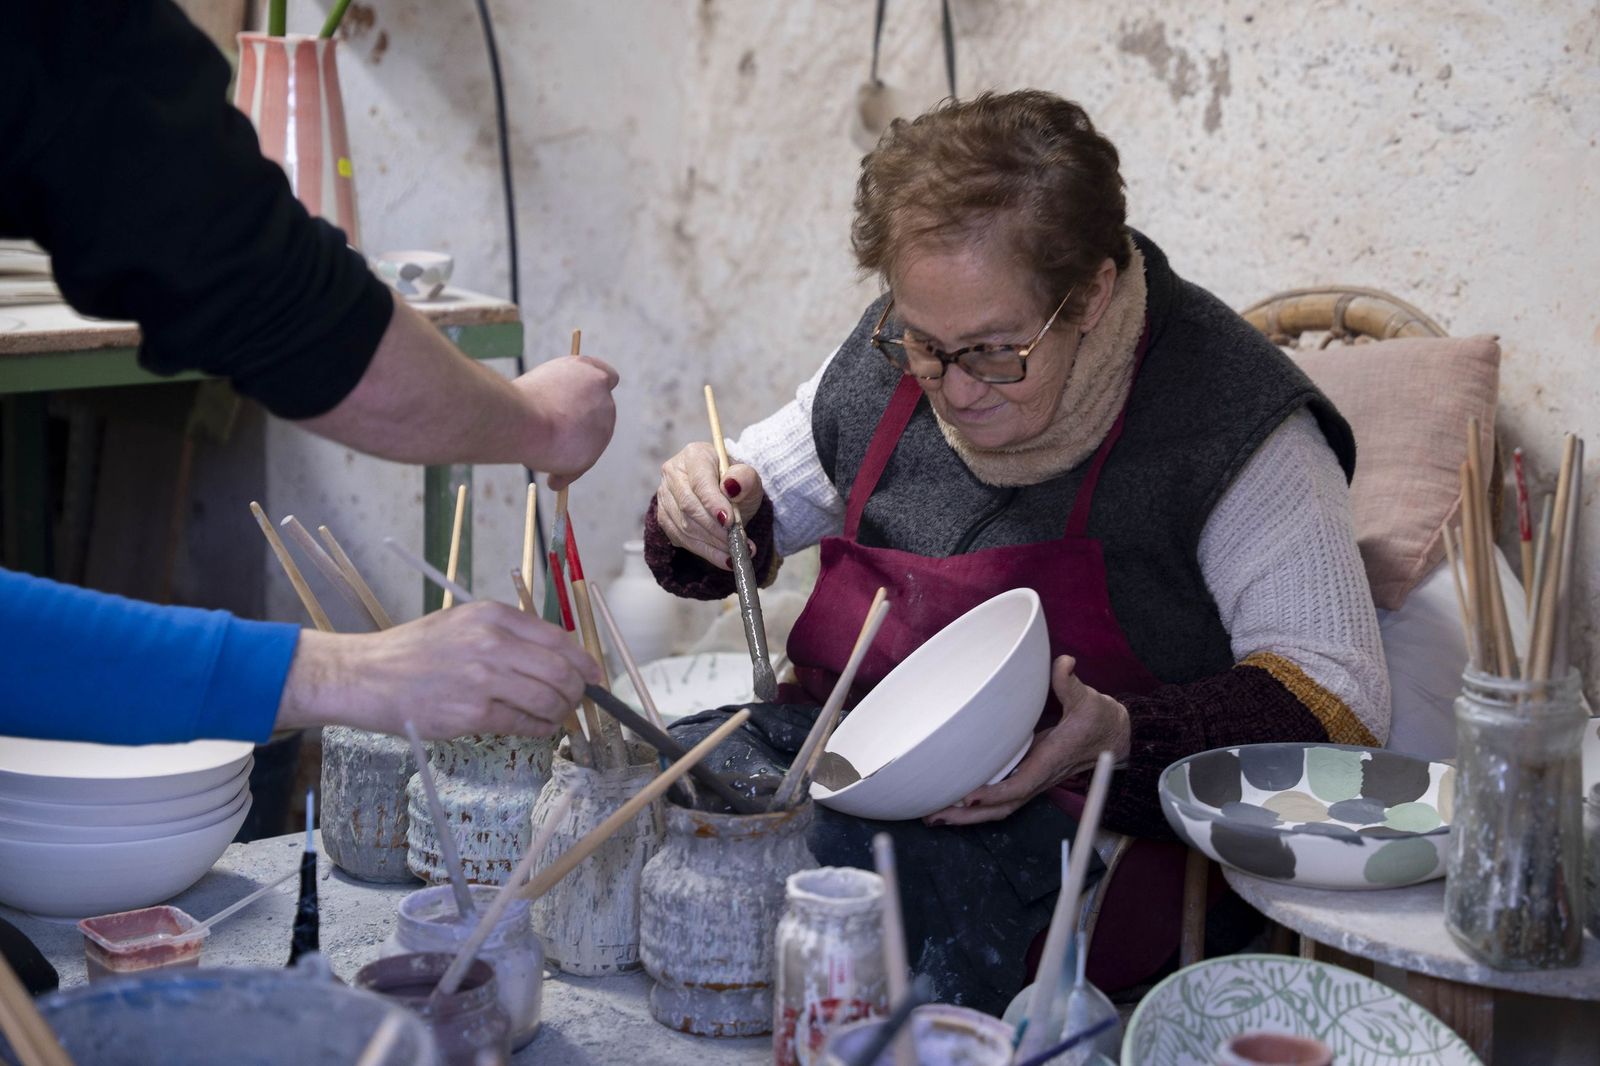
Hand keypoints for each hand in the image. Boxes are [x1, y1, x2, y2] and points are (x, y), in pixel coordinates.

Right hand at [276, 601, 600, 737]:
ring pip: (549, 699)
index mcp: (491, 615)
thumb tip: (558, 657)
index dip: (584, 661)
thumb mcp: (462, 623)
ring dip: (560, 713)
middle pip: (562, 671)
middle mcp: (491, 642)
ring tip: (555, 717)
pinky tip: (535, 727)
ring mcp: (483, 679)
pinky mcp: (472, 713)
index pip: (559, 639)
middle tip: (577, 701)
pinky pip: (524, 724)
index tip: (593, 675)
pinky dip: (539, 728)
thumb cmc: (413, 652)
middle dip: (578, 691)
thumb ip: (507, 635)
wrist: (366, 676)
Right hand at [513, 354, 619, 488]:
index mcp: (590, 373)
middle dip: (579, 425)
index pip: (608, 378)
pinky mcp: (598, 447)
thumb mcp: (542, 389)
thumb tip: (560, 416)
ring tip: (542, 455)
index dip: (594, 391)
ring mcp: (604, 422)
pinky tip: (553, 481)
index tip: (581, 403)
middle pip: (598, 413)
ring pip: (588, 441)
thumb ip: (560, 398)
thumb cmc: (521, 401)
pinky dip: (568, 473)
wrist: (526, 419)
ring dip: (570, 451)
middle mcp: (603, 395)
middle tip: (551, 434)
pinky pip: (582, 465)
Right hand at [654, 441, 765, 569]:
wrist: (727, 496)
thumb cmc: (737, 485)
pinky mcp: (664, 517)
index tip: (730, 522)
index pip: (700, 482)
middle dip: (715, 529)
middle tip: (738, 542)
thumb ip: (745, 478)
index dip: (713, 503)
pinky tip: (724, 558)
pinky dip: (704, 551)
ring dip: (712, 543)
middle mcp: (673, 472)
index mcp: (695, 455)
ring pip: (684, 525)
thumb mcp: (749, 479)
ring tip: (736, 552)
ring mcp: (664, 495)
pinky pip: (681, 538)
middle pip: (689, 505)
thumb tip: (732, 486)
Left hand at [924, 655, 1129, 826]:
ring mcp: (1032, 779)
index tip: (968, 795)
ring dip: (968, 815)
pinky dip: (977, 804)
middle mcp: (1038, 777)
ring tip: (934, 815)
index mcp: (1050, 761)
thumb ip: (1070, 682)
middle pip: (1002, 807)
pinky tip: (955, 801)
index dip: (994, 794)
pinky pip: (1001, 798)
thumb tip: (1064, 663)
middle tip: (934, 815)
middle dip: (969, 815)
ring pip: (999, 807)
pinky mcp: (1028, 775)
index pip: (1020, 785)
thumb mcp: (1088, 698)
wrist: (1115, 738)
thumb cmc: (1100, 720)